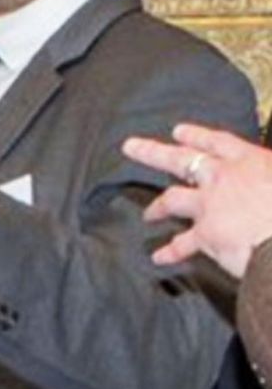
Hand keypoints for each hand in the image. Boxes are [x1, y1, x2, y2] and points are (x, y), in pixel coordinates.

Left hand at [123, 123, 271, 277]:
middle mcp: (224, 179)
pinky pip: (182, 244)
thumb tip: (268, 182)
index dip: (196, 136)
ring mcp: (210, 205)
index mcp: (251, 162)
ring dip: (158, 206)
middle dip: (153, 152)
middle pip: (180, 160)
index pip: (218, 143)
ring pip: (172, 198)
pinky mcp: (205, 235)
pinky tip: (159, 257)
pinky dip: (170, 252)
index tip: (178, 131)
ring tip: (148, 213)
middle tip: (130, 146)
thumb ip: (269, 177)